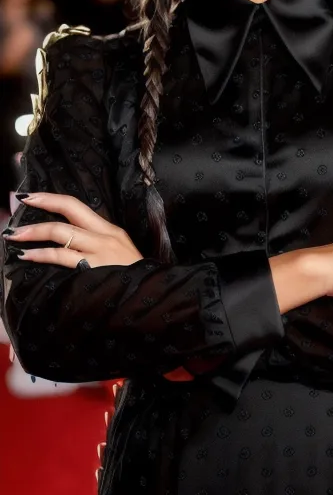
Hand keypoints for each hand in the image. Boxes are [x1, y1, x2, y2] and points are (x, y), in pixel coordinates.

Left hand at [3, 191, 195, 382]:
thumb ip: (100, 248)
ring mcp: (100, 250)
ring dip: (34, 232)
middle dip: (43, 203)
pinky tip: (28, 256)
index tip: (33, 196)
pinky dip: (41, 254)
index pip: (78, 206)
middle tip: (22, 201)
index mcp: (112, 230)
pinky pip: (62, 256)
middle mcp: (106, 235)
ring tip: (15, 236)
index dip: (53, 198)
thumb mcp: (121, 257)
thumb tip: (70, 246)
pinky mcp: (94, 267)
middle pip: (70, 210)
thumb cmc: (136, 282)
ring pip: (61, 232)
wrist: (155, 298)